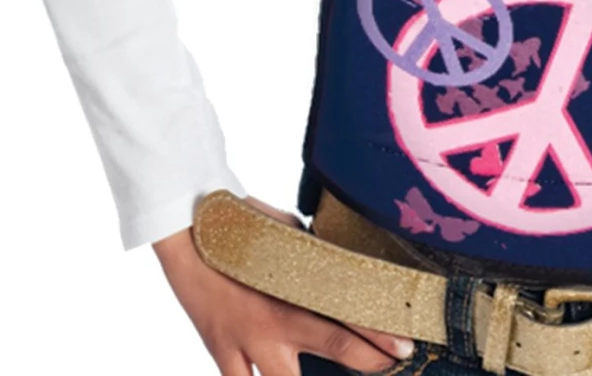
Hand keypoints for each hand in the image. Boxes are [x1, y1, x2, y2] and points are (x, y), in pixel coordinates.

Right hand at [152, 195, 414, 374]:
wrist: (186, 235)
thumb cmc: (240, 228)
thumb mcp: (284, 237)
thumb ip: (311, 258)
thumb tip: (340, 262)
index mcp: (294, 286)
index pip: (348, 314)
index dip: (380, 335)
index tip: (404, 347)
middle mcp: (276, 320)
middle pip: (334, 349)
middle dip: (367, 361)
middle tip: (391, 363)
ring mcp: (248, 343)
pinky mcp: (222, 354)